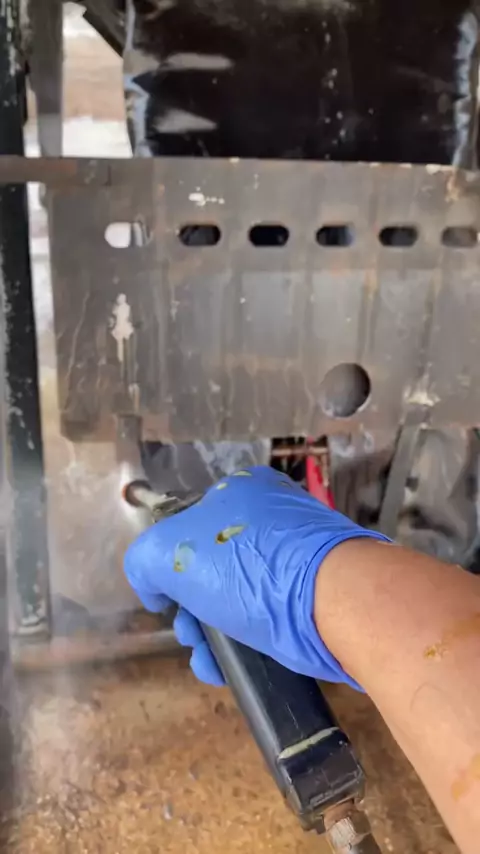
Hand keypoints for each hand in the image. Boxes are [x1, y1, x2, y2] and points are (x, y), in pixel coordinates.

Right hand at [124, 466, 387, 687]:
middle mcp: (269, 518)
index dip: (170, 566)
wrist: (337, 603)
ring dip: (209, 634)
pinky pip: (263, 618)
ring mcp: (295, 557)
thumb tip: (155, 587)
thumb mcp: (170, 552)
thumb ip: (145, 561)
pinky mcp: (312, 596)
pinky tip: (228, 669)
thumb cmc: (251, 567)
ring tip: (209, 660)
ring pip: (233, 598)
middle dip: (189, 609)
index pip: (187, 526)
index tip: (168, 601)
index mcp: (241, 490)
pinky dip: (241, 644)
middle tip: (191, 636)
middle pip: (208, 568)